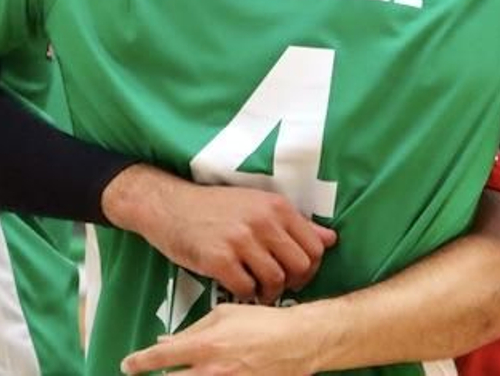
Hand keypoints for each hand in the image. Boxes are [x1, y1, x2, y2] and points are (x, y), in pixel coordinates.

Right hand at [106, 168, 336, 303]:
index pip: (315, 247)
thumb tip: (330, 239)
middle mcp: (263, 221)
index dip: (310, 267)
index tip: (296, 273)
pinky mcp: (219, 259)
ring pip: (276, 281)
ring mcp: (240, 240)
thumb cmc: (216, 207)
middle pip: (300, 267)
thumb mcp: (258, 205)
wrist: (170, 205)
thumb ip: (294, 224)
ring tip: (256, 286)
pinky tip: (237, 284)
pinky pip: (246, 289)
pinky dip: (245, 294)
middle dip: (293, 283)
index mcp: (277, 206)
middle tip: (277, 284)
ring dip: (268, 291)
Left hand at [120, 304, 321, 375]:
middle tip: (152, 373)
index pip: (159, 358)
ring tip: (178, 373)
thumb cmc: (262, 323)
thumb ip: (192, 330)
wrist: (297, 341)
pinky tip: (203, 375)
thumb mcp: (223, 315)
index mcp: (203, 346)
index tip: (128, 365)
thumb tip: (166, 341)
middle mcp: (209, 371)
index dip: (138, 363)